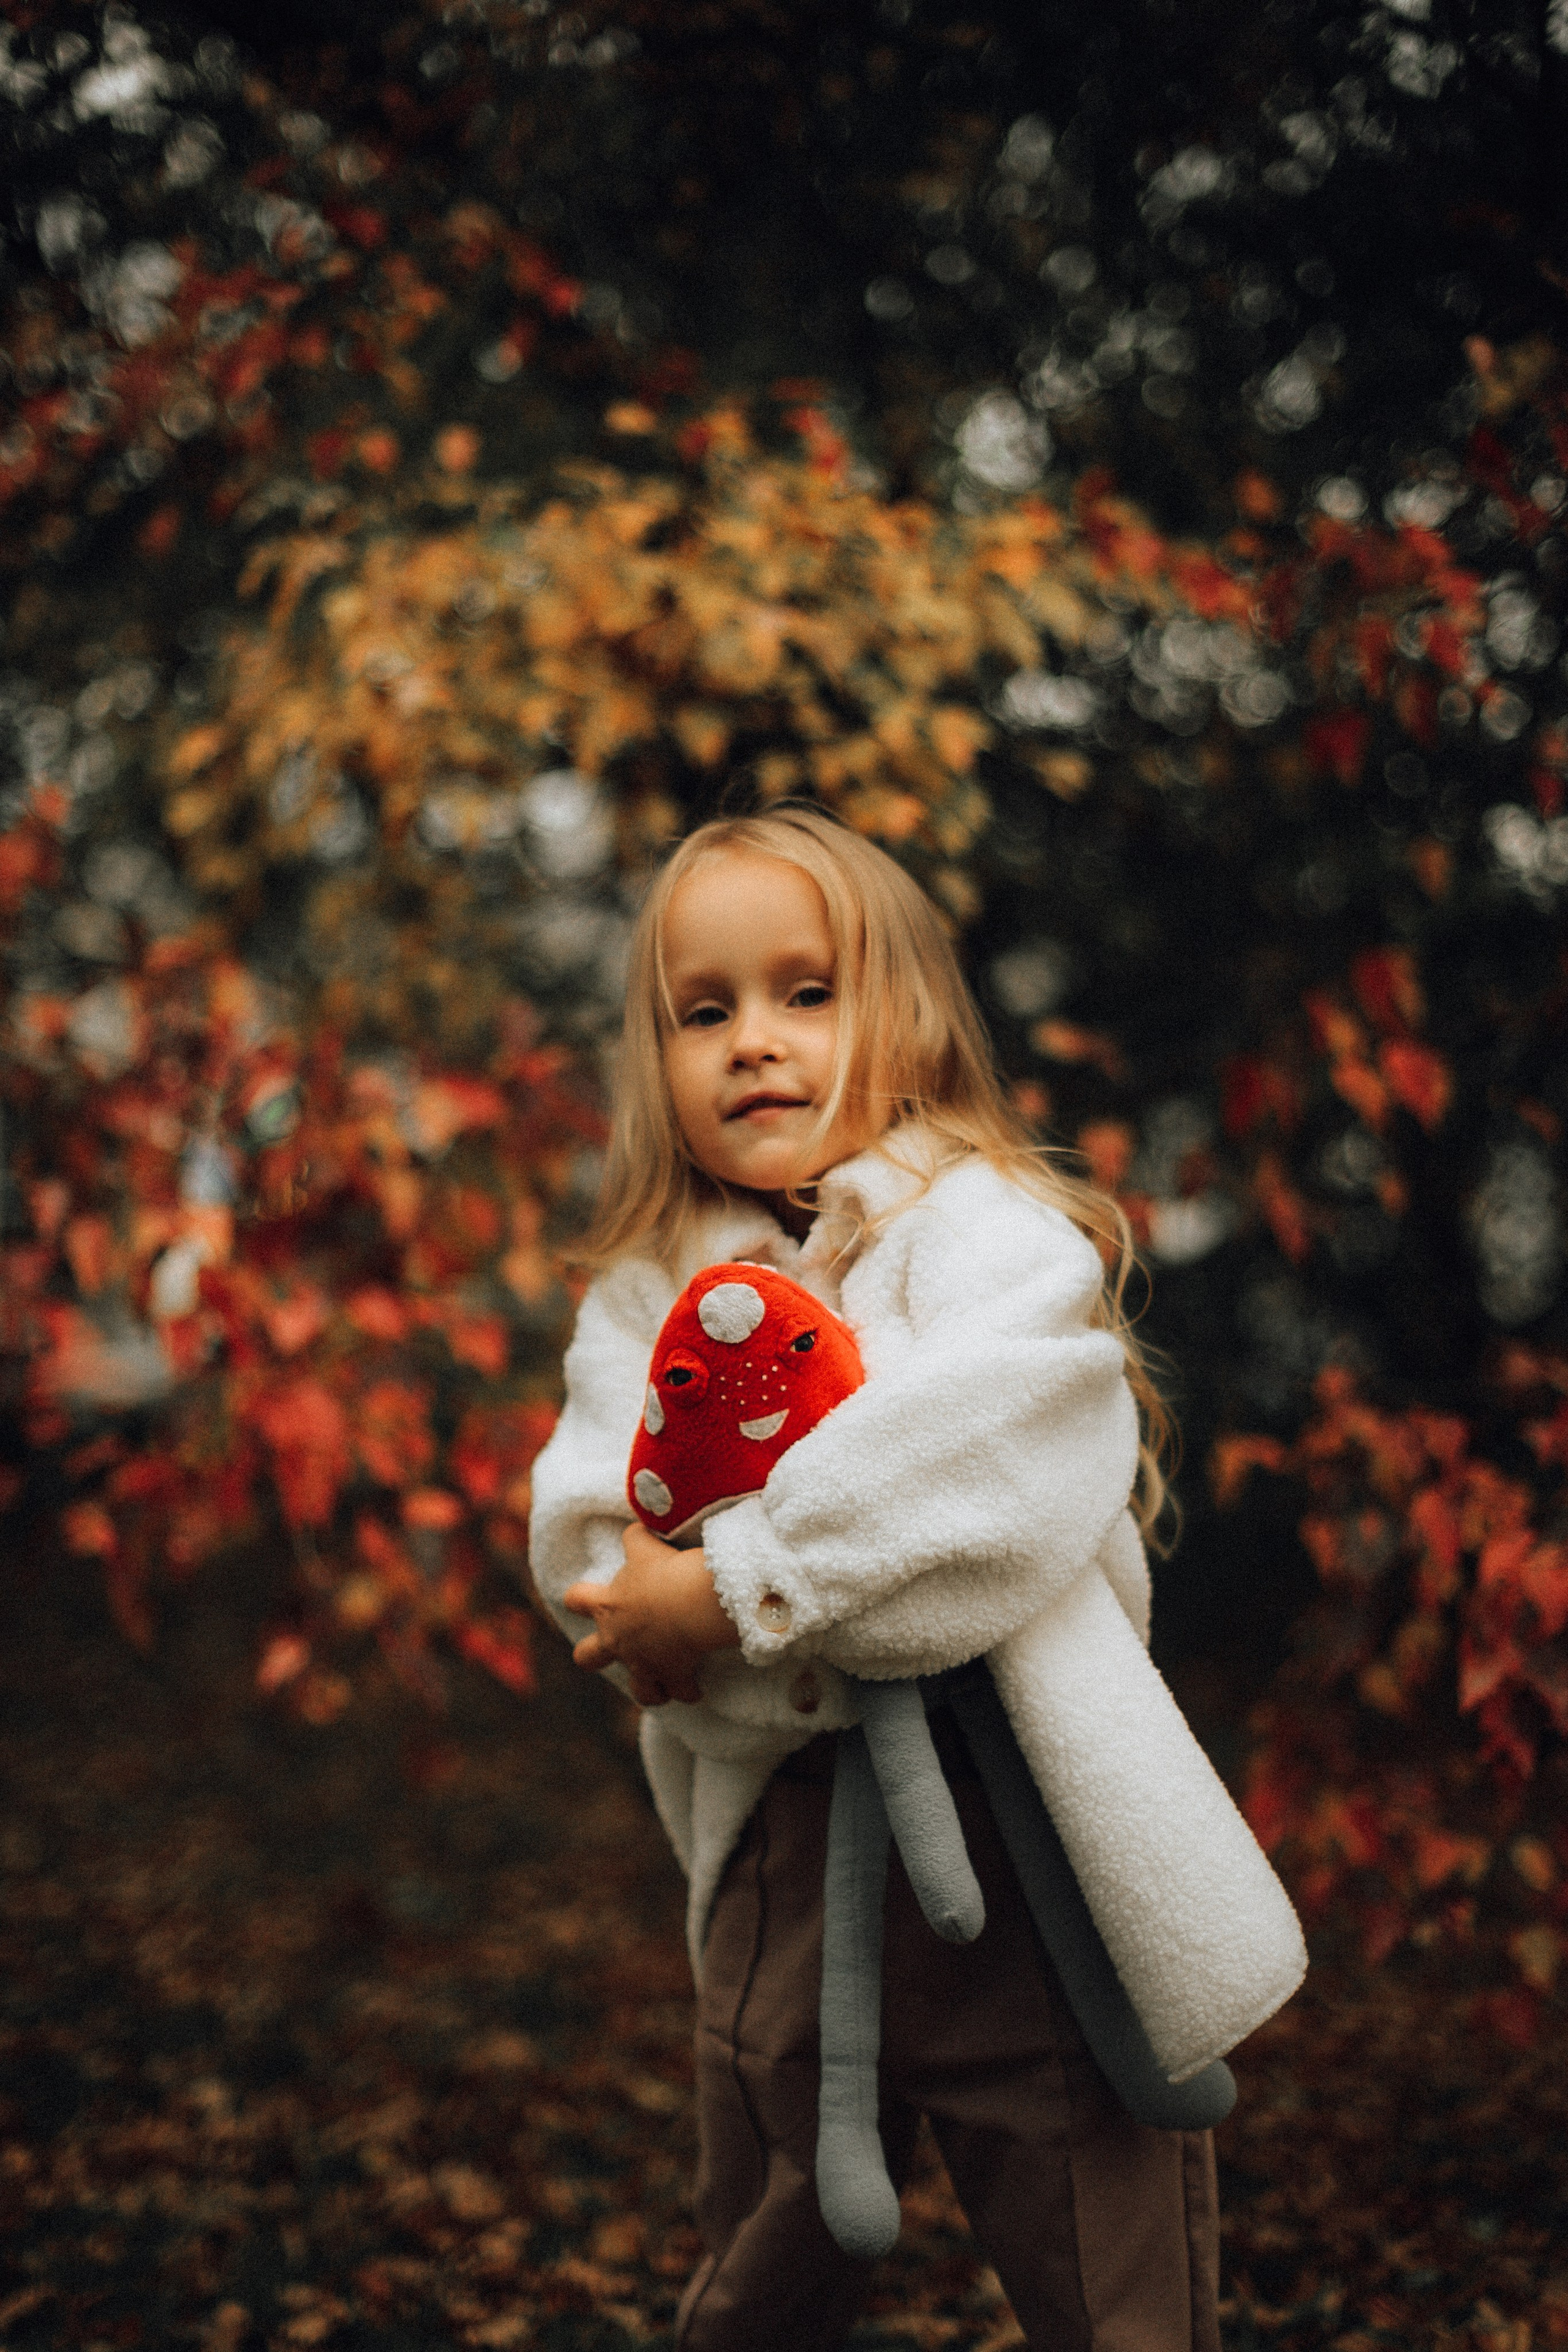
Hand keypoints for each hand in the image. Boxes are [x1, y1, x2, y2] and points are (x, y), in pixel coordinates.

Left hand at [563, 1521, 740, 1705]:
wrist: (692, 1603)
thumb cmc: (665, 1572)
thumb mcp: (645, 1546)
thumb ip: (635, 1539)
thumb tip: (635, 1530)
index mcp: (607, 1605)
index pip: (576, 1599)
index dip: (579, 1598)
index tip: (587, 1598)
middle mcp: (617, 1640)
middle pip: (587, 1657)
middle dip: (593, 1655)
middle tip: (613, 1646)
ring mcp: (643, 1663)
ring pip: (638, 1689)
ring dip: (649, 1687)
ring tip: (660, 1684)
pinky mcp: (673, 1676)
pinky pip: (681, 1692)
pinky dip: (687, 1690)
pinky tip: (694, 1688)